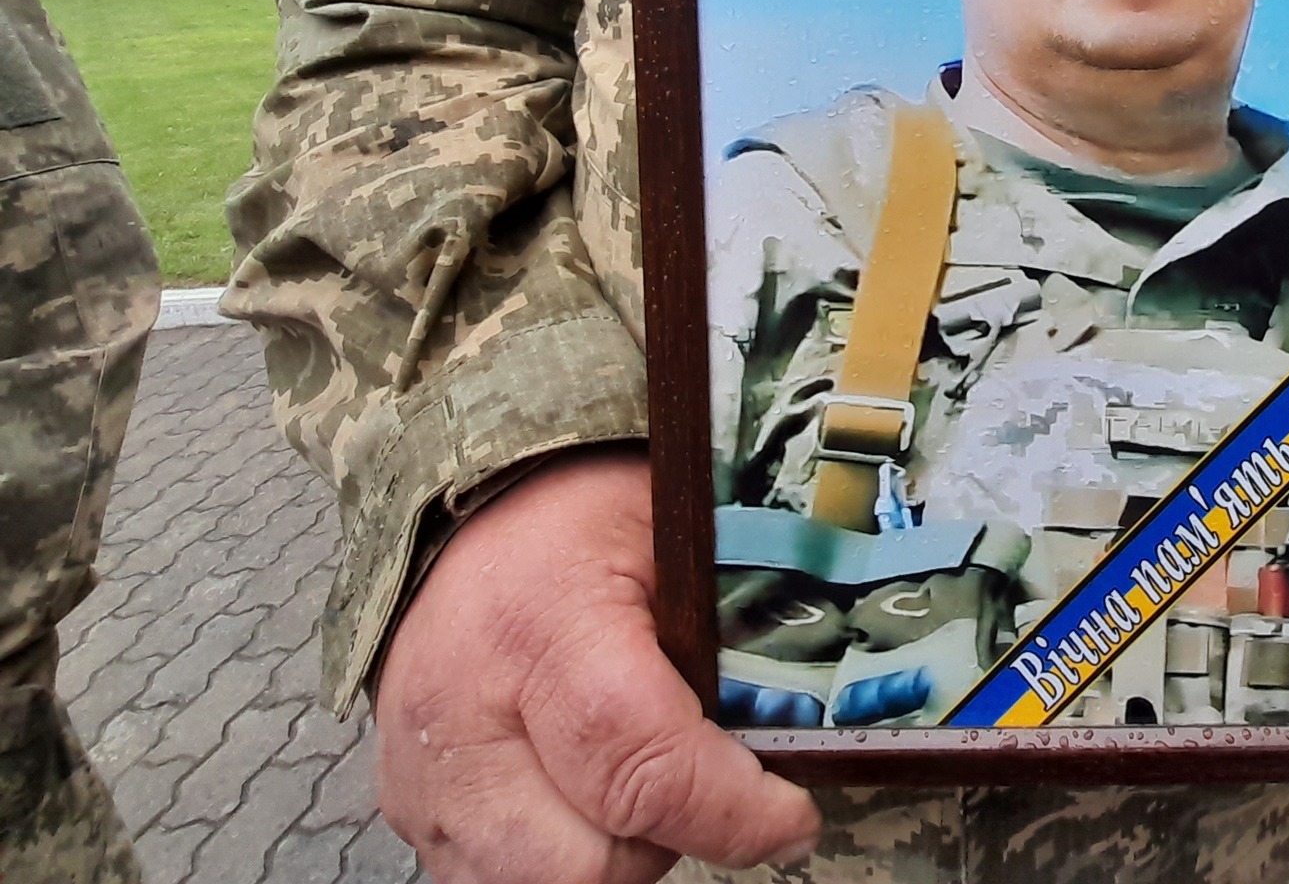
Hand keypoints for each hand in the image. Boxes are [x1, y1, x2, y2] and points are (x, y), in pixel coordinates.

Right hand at [375, 448, 820, 882]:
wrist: (461, 508)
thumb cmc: (578, 511)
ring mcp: (422, 773)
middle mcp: (464, 715)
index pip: (642, 765)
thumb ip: (742, 617)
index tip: (790, 816)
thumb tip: (819, 712)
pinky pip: (486, 878)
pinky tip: (579, 793)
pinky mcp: (404, 804)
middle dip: (661, 844)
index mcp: (542, 626)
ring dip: (605, 857)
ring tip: (634, 781)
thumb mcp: (676, 528)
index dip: (732, 811)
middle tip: (699, 786)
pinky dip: (551, 854)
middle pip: (580, 864)